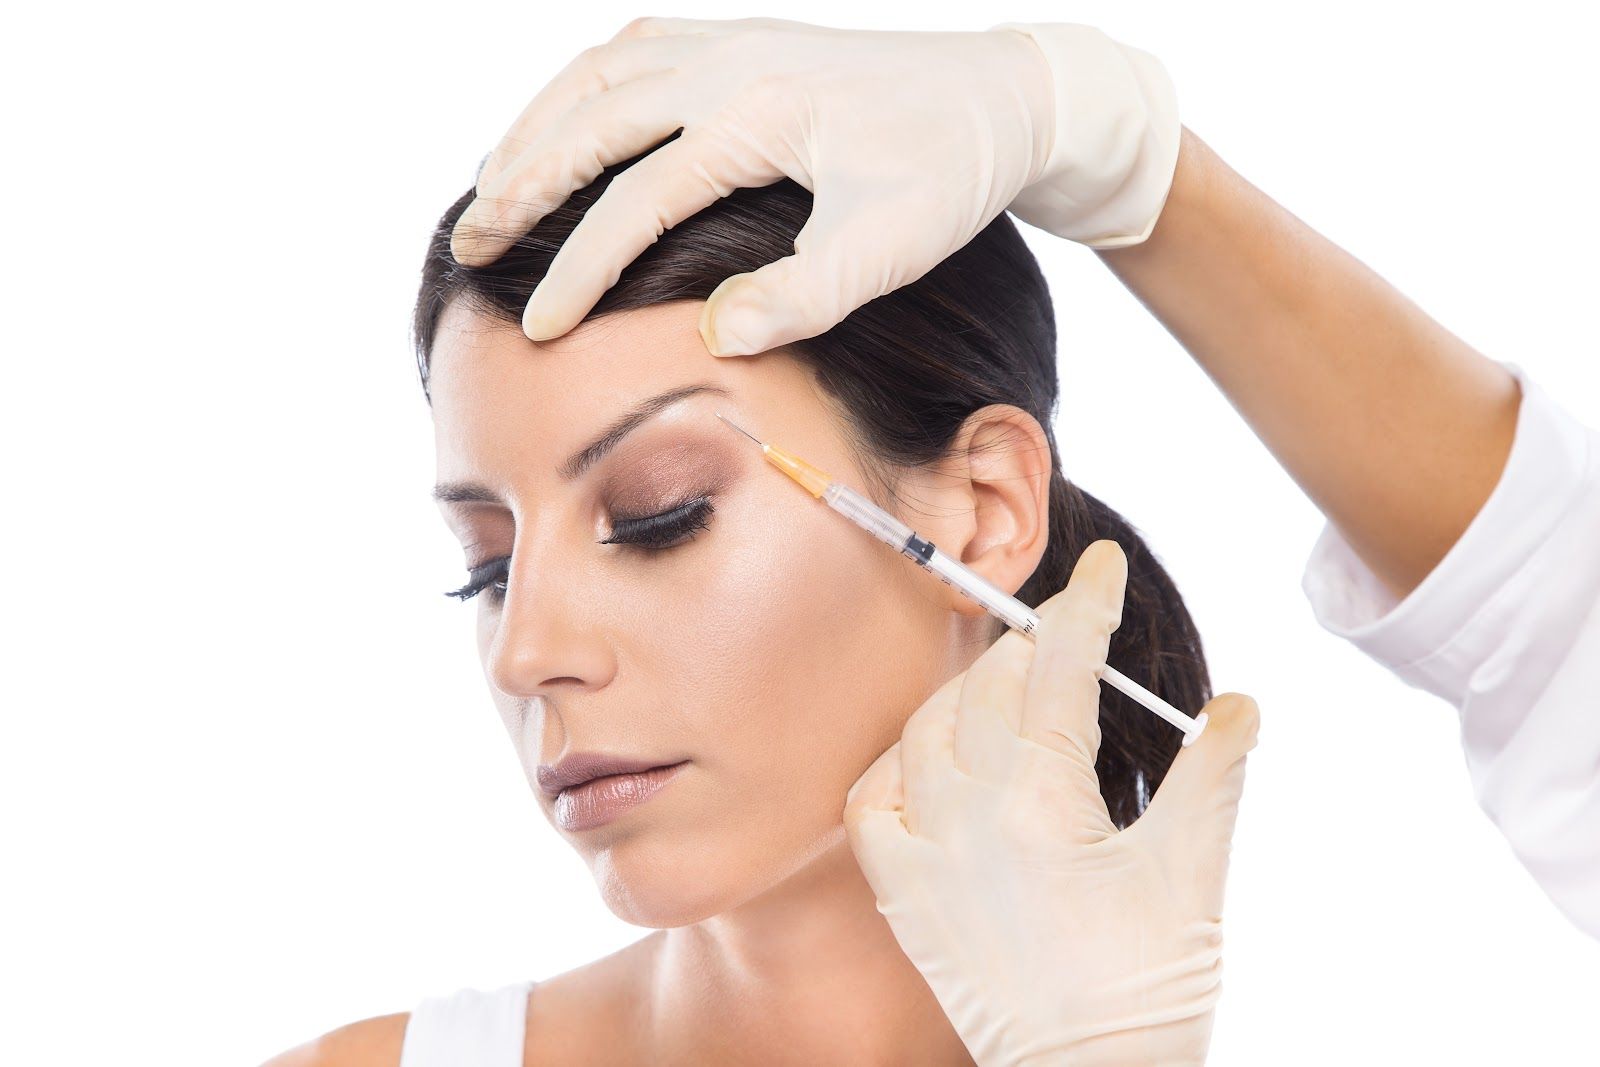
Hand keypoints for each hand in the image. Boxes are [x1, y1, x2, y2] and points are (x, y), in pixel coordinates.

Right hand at [450, 18, 1178, 354]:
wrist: (1007, 99)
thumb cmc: (951, 176)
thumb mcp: (888, 248)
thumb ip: (802, 296)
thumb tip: (713, 333)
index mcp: (758, 111)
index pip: (637, 197)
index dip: (579, 266)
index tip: (536, 327)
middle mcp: (731, 59)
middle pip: (590, 118)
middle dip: (522, 186)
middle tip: (470, 249)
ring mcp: (733, 39)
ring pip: (599, 74)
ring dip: (536, 130)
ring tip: (489, 191)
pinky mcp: (743, 40)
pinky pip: (634, 50)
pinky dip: (580, 89)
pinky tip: (561, 124)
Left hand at [843, 540, 1258, 1066]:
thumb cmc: (1151, 984)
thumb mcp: (1194, 872)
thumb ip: (1212, 773)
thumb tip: (1236, 702)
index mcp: (1045, 801)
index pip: (1061, 668)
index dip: (1084, 603)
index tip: (1101, 564)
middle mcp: (971, 816)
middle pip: (988, 687)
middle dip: (1032, 646)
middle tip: (1069, 636)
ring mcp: (927, 855)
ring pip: (926, 730)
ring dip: (967, 695)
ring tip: (1010, 689)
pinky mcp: (903, 895)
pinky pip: (872, 802)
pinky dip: (899, 766)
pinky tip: (932, 762)